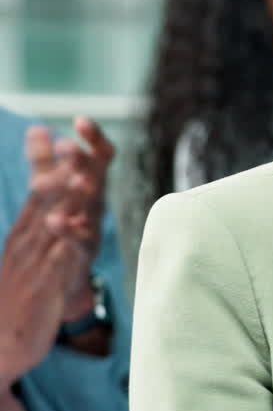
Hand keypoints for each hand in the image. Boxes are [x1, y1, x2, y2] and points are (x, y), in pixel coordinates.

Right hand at [0, 128, 98, 384]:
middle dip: (58, 169)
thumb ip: (43, 221)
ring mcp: (35, 263)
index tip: (45, 128)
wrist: (1, 343)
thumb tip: (54, 197)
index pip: (37, 188)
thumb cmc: (21, 293)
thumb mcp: (32, 253)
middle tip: (67, 141)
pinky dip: (64, 242)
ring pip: (51, 224)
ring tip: (75, 173)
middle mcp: (28, 241)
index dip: (44, 160)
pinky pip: (56, 260)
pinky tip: (69, 226)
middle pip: (44, 199)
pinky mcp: (45, 287)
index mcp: (26, 231)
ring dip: (64, 198)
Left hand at [32, 118, 113, 254]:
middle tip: (67, 147)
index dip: (93, 140)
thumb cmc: (56, 237)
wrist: (53, 290)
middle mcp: (92, 206)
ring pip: (88, 208)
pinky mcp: (80, 258)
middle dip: (82, 163)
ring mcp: (89, 231)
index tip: (81, 120)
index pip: (96, 159)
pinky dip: (69, 230)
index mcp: (86, 188)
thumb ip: (43, 164)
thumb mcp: (47, 195)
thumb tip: (37, 128)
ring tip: (73, 180)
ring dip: (81, 193)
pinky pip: (77, 243)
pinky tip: (55, 220)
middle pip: (93, 179)